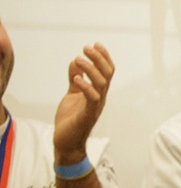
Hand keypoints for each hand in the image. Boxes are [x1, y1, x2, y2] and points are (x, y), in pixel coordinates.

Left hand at [53, 43, 114, 165]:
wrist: (66, 143)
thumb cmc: (70, 120)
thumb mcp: (72, 94)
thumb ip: (76, 79)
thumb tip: (76, 62)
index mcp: (98, 92)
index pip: (107, 71)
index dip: (103, 57)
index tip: (95, 44)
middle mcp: (100, 97)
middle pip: (107, 74)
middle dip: (99, 59)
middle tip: (87, 47)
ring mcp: (95, 106)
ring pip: (102, 84)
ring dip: (91, 69)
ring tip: (79, 59)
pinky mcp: (87, 115)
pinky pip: (92, 98)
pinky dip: (85, 87)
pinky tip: (76, 79)